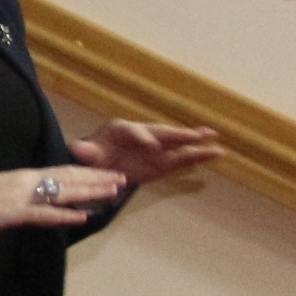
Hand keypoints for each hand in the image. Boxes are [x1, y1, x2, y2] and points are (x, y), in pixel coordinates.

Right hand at [0, 166, 125, 230]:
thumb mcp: (4, 189)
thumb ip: (25, 191)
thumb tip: (43, 196)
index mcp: (27, 176)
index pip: (64, 171)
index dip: (88, 171)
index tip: (108, 172)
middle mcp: (29, 182)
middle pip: (69, 178)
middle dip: (97, 179)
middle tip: (122, 179)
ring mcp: (23, 197)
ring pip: (63, 192)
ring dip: (89, 191)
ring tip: (113, 192)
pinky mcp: (15, 212)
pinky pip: (43, 214)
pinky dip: (64, 215)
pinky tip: (81, 216)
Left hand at [70, 121, 222, 188]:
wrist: (100, 165)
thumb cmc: (93, 155)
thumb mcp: (86, 153)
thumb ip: (85, 151)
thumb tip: (77, 147)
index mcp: (120, 130)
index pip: (132, 130)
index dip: (142, 137)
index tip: (151, 146)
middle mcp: (142, 135)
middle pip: (161, 132)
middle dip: (176, 134)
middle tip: (193, 135)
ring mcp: (156, 148)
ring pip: (177, 143)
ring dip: (195, 141)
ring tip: (213, 136)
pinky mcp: (164, 161)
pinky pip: (183, 158)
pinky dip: (199, 155)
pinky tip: (217, 152)